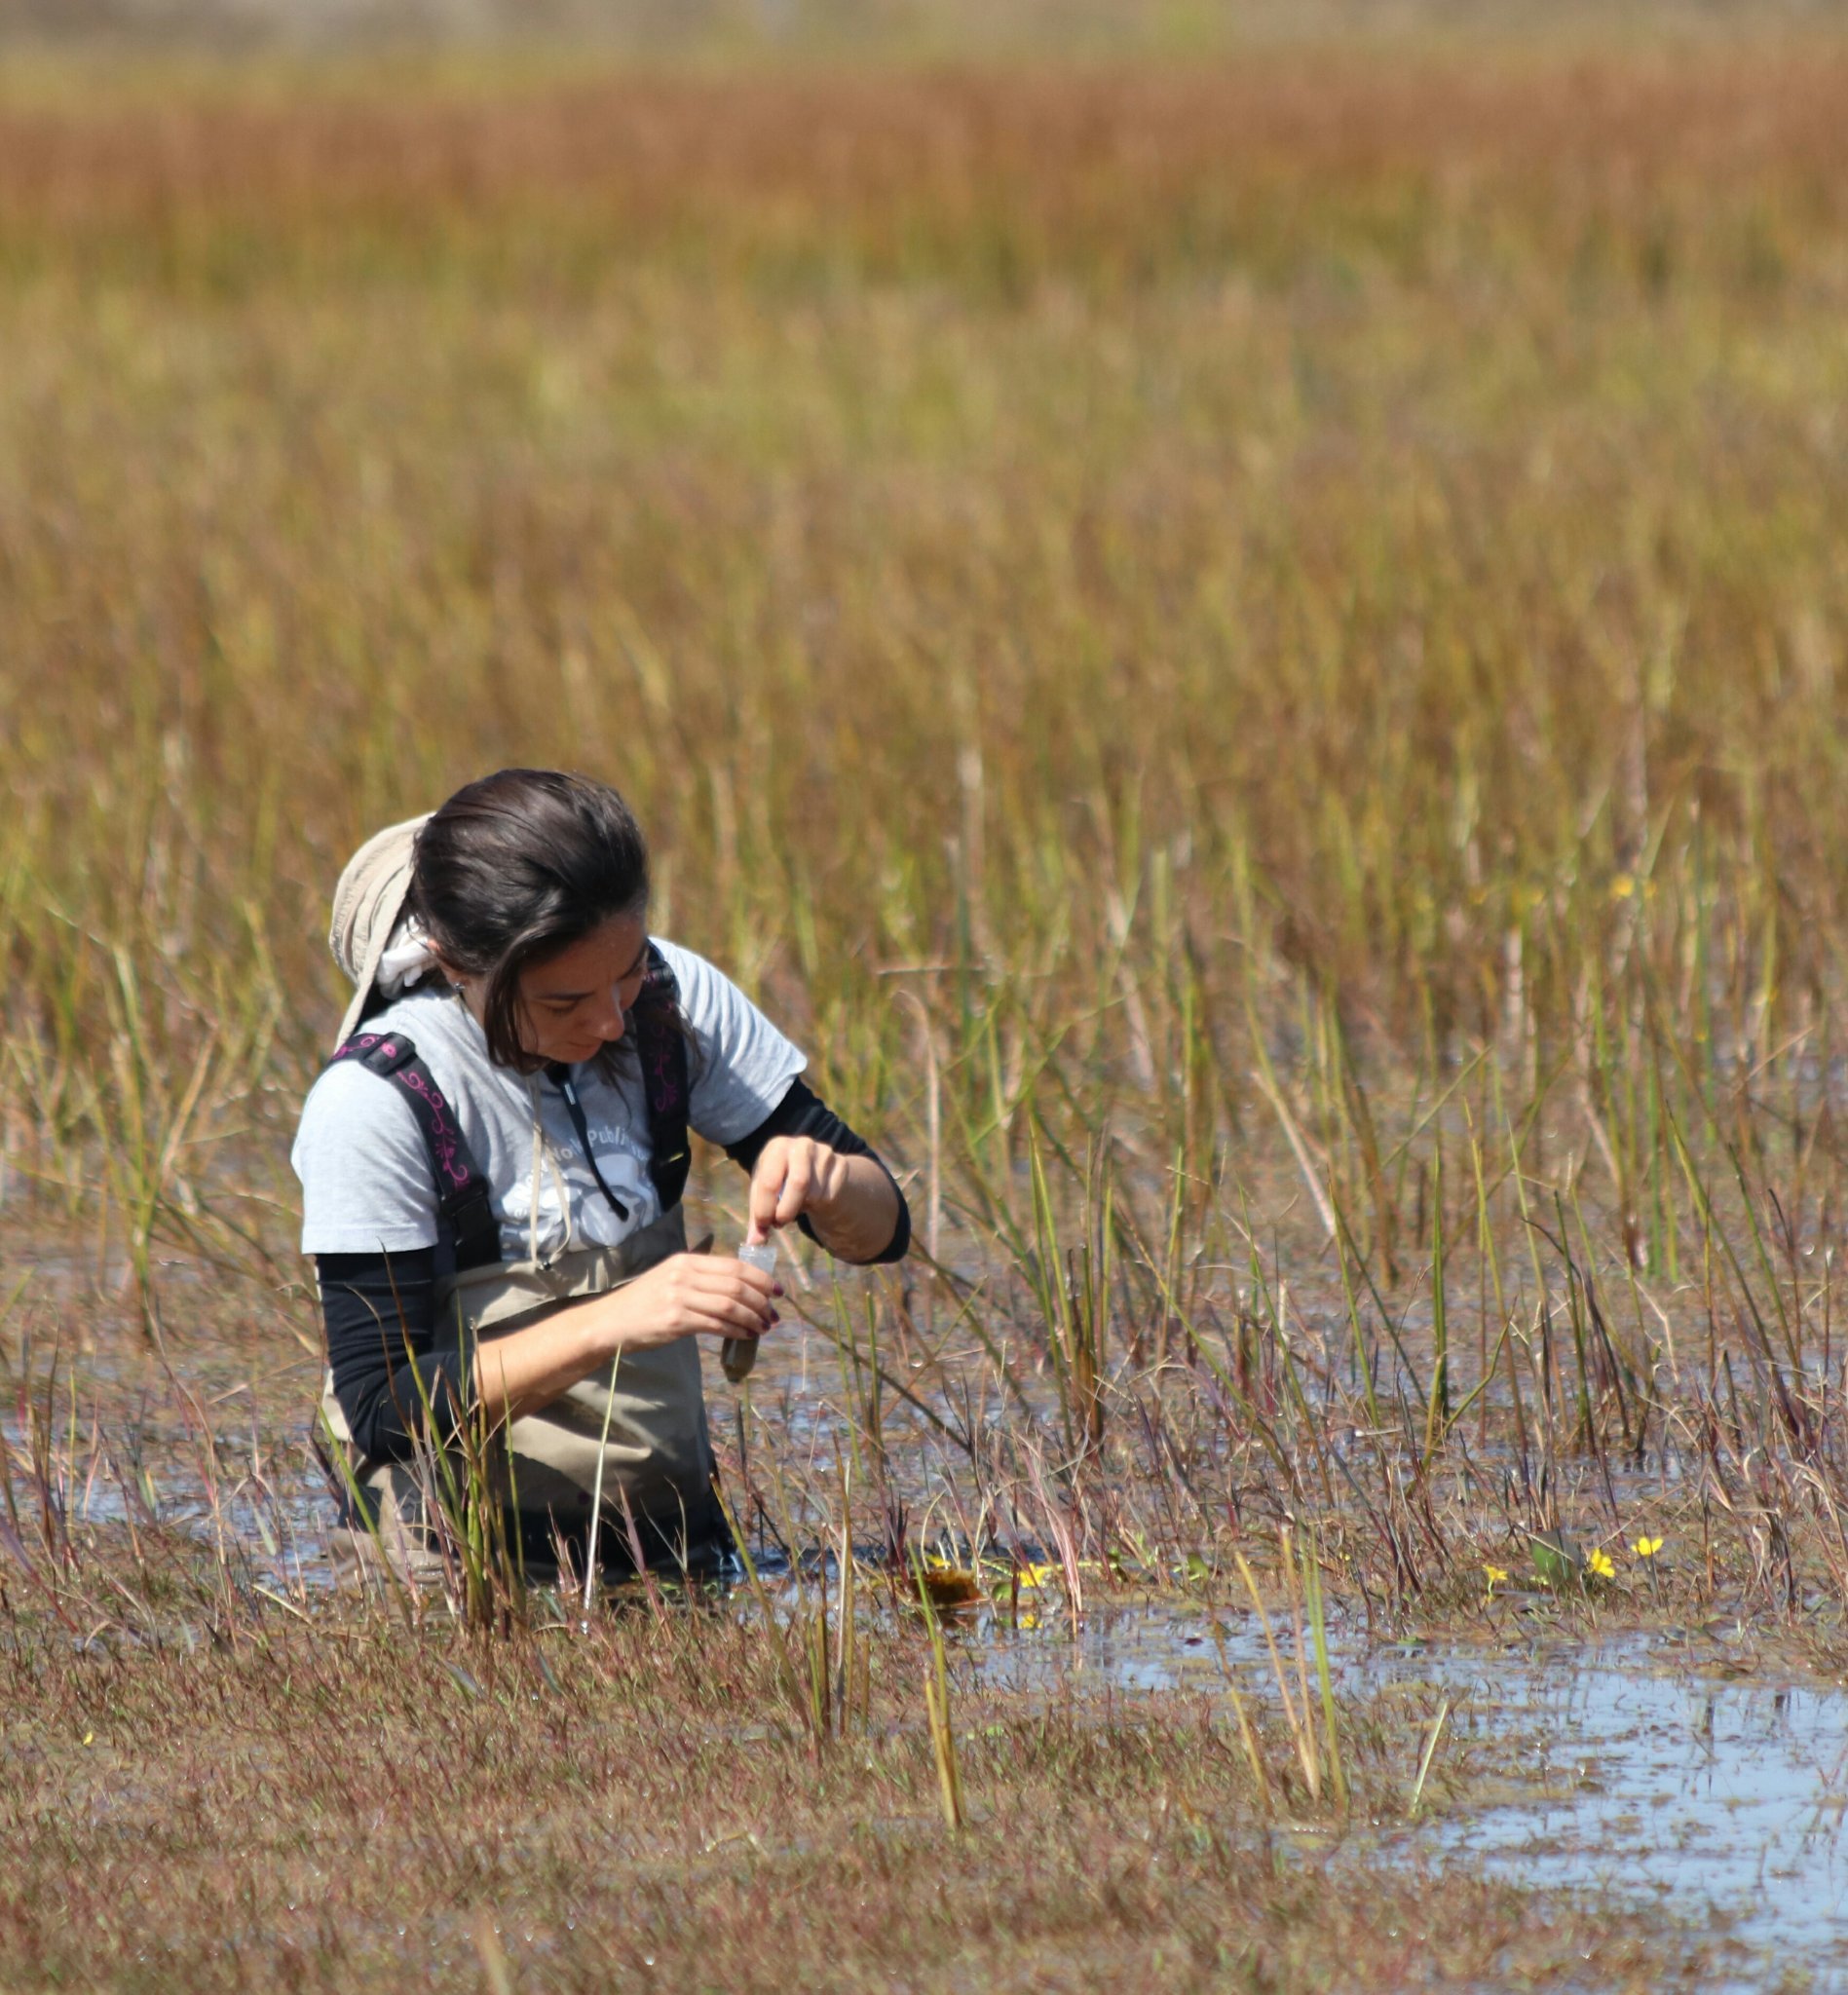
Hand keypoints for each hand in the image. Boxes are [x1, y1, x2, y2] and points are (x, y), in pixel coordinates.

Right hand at [601, 1252, 779, 1353]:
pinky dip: (737, 1330)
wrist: (611, 1321)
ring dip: (753, 1317)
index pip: (734, 1266)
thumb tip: (741, 1283)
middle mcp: (684, 1275)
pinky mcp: (676, 1321)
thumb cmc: (645, 1301)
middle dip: (762, 1300)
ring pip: (730, 1306)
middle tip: (774, 1313)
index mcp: (686, 1261)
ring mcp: (679, 1297)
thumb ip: (701, 1275)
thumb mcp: (671, 1276)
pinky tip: (747, 1335)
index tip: (776, 1290)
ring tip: (765, 1326)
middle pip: (736, 1285)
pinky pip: (716, 1325)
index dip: (760, 1278)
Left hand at [748, 1135, 852, 1240]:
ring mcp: (824, 1152)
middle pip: (799, 1183)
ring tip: (795, 1205)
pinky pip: (830, 1195)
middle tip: (780, 1223)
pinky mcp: (841, 1164)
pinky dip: (818, 1205)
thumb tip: (754, 1244)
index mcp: (776, 1147)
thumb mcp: (765, 1195)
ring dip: (802, 1207)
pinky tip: (812, 1200)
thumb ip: (759, 1219)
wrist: (813, 1169)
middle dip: (787, 1209)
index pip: (769, 1181)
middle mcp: (801, 1145)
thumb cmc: (781, 1182)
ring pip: (815, 1193)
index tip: (763, 1224)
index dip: (764, 1207)